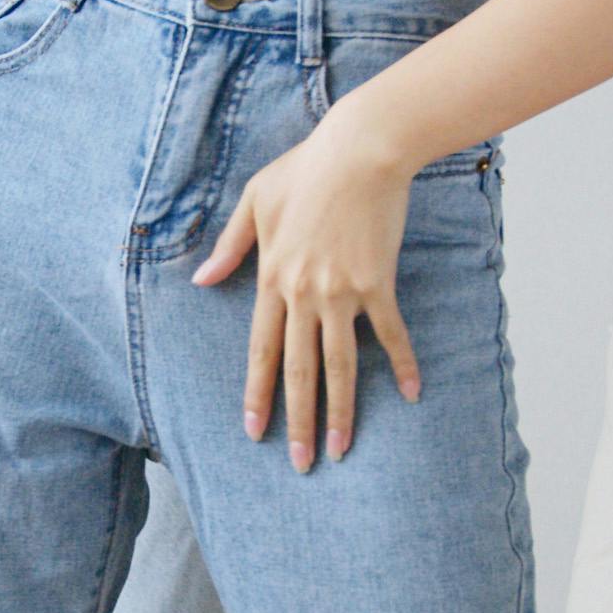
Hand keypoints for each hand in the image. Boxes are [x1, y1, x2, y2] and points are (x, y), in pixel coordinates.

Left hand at [193, 115, 420, 468]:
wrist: (360, 149)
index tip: (254, 432)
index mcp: (272, 277)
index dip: (258, 394)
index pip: (261, 350)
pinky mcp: (378, 283)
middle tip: (301, 464)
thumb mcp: (254, 201)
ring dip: (342, 411)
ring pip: (340, 364)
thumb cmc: (306, 168)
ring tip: (343, 449)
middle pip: (298, 370)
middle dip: (298, 421)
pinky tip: (410, 393)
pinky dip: (402, 364)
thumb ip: (229, 245)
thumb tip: (202, 281)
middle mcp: (304, 293)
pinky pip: (390, 333)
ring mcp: (342, 291)